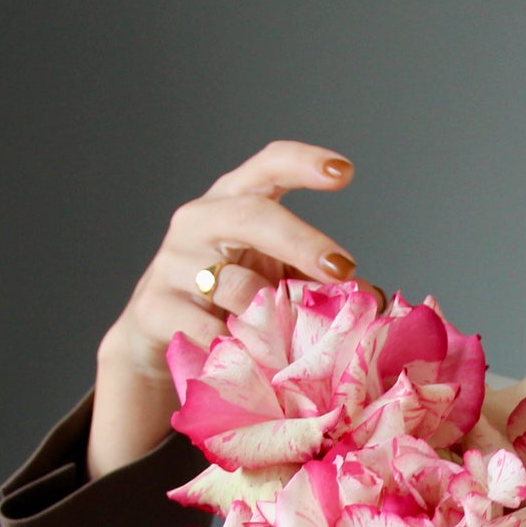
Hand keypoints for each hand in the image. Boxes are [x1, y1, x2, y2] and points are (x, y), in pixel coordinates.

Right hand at [88, 140, 365, 479]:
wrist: (156, 345)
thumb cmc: (229, 307)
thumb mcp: (275, 286)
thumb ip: (315, 283)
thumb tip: (372, 298)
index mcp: (234, 205)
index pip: (267, 167)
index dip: (304, 164)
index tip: (344, 172)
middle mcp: (199, 223)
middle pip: (251, 215)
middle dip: (302, 241)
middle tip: (341, 270)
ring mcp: (171, 264)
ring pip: (232, 282)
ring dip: (269, 314)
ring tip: (291, 341)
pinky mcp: (153, 308)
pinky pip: (204, 328)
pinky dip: (234, 349)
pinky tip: (252, 363)